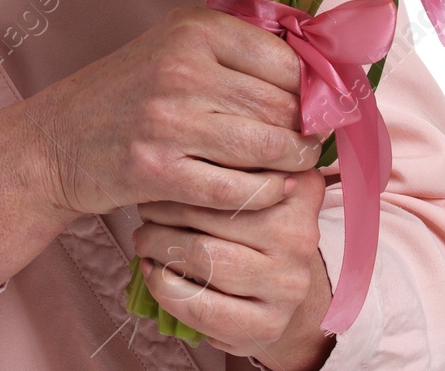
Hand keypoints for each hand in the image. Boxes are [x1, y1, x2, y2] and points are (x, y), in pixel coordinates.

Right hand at [30, 4, 325, 218]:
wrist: (56, 142)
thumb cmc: (125, 95)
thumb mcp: (172, 50)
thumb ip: (234, 55)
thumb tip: (318, 74)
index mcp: (192, 29)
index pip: (286, 59)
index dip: (312, 89)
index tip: (317, 107)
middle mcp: (182, 67)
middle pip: (284, 105)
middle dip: (306, 130)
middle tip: (307, 142)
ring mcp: (169, 120)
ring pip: (269, 148)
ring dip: (292, 163)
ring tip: (291, 164)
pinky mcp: (159, 170)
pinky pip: (240, 189)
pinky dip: (262, 194)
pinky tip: (261, 190)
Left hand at [134, 173, 335, 370]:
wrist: (274, 289)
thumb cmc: (247, 224)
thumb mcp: (251, 181)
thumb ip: (233, 153)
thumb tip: (183, 120)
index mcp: (297, 189)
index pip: (233, 172)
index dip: (188, 173)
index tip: (163, 172)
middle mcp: (299, 236)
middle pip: (213, 211)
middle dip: (165, 210)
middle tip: (145, 209)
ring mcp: (287, 284)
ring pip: (204, 257)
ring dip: (159, 247)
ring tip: (144, 239)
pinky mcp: (268, 324)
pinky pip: (203, 307)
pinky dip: (166, 289)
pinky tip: (154, 273)